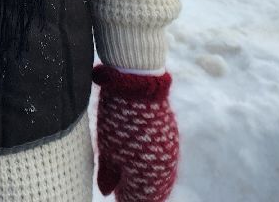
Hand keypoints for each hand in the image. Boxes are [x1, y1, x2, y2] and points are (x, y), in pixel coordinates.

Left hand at [92, 65, 178, 201]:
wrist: (138, 88)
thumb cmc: (118, 121)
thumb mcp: (107, 149)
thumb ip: (108, 174)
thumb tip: (106, 191)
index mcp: (148, 179)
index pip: (138, 201)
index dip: (125, 197)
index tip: (114, 190)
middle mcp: (164, 171)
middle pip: (153, 192)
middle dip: (138, 191)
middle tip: (120, 184)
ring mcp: (170, 155)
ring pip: (160, 178)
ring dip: (146, 179)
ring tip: (128, 171)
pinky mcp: (171, 139)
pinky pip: (164, 161)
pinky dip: (152, 164)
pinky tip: (139, 156)